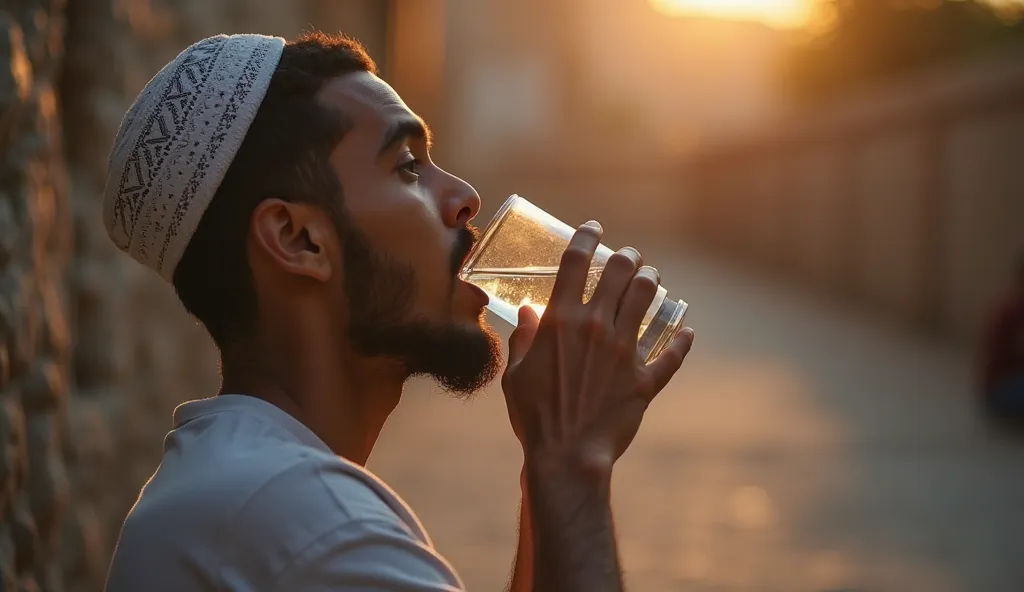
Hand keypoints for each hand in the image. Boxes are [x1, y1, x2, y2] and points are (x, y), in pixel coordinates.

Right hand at [502, 221, 693, 476]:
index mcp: (561, 321)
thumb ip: (523, 339)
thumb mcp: (516, 374)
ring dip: (651, 282)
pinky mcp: (644, 379)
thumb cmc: (534, 416)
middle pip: (619, 271)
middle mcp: (596, 327)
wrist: (567, 456)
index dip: (585, 237)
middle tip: (627, 256)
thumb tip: (528, 314)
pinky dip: (681, 341)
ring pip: (647, 298)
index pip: (575, 262)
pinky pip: (671, 354)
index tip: (592, 228)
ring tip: (650, 279)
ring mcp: (624, 351)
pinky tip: (685, 331)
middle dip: (626, 256)